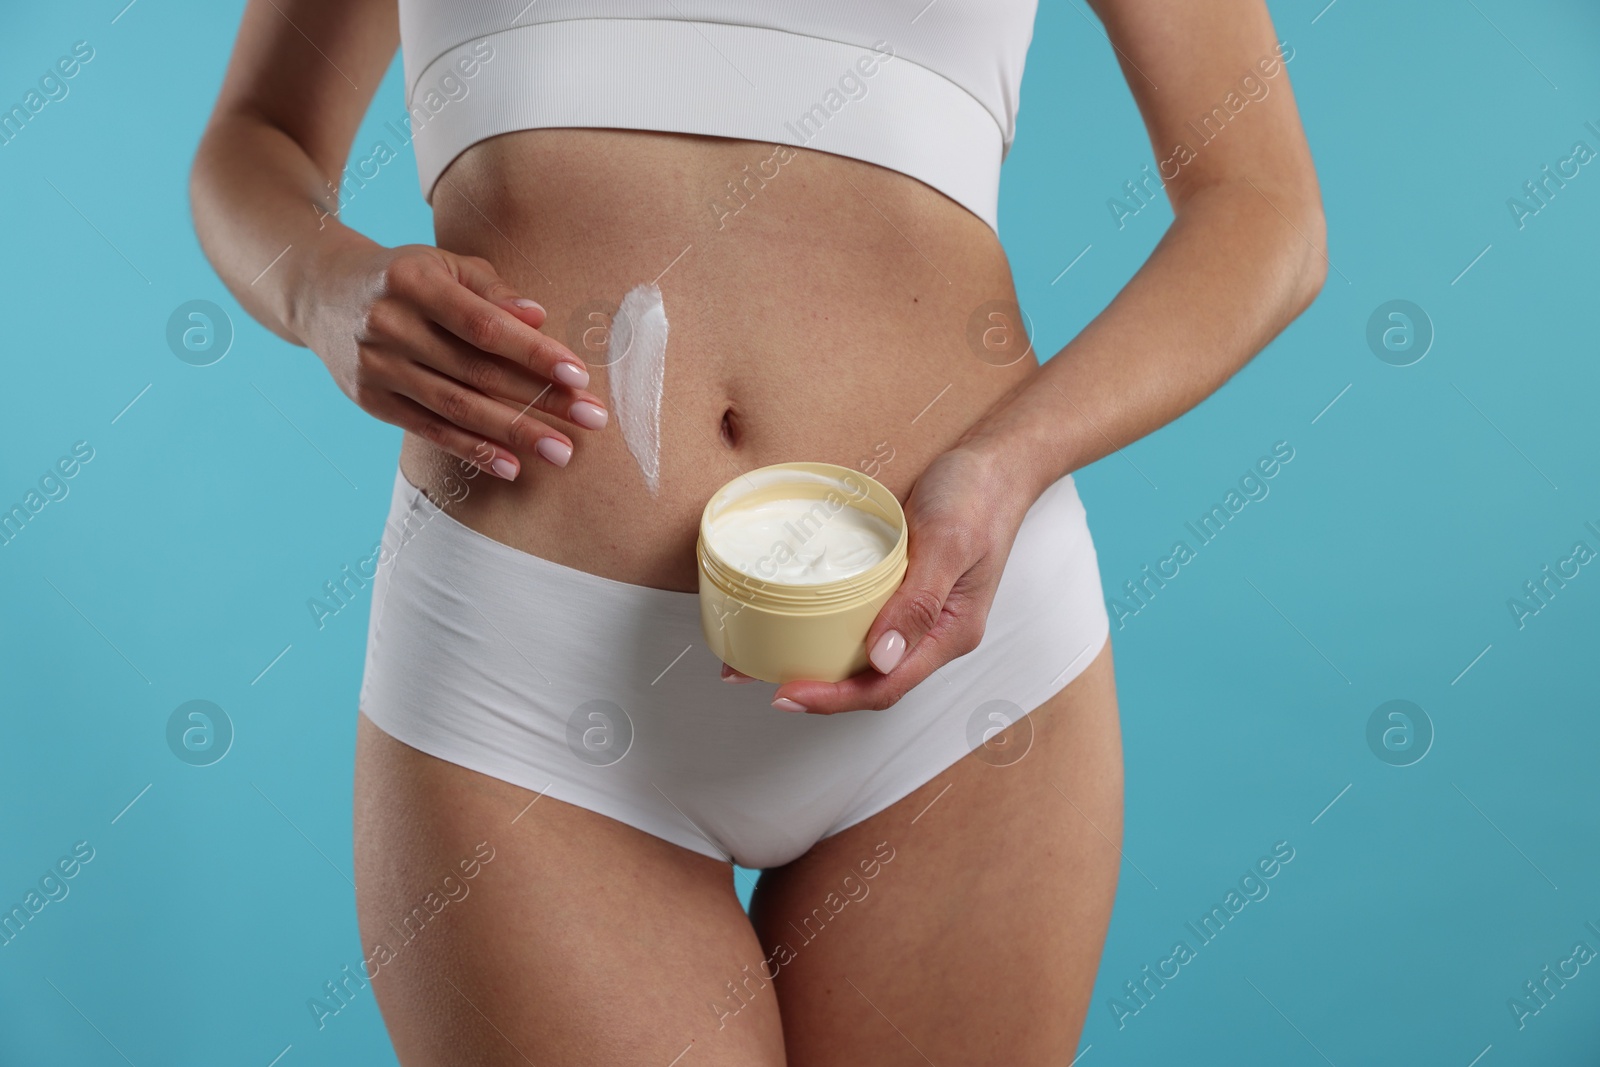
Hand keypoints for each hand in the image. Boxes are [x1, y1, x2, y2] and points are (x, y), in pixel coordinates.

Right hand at [295, 239, 607, 478]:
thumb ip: (491, 290)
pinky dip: (472, 450)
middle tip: (592, 421)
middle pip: (477, 371)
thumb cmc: (404, 276)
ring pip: (457, 407)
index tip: (578, 376)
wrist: (320, 292)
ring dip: (515, 433)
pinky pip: (430, 430)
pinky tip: (512, 466)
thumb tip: (539, 317)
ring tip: (563, 452)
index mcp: (412, 281)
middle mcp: (388, 324)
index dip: (533, 353)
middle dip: (540, 400)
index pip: (484, 325)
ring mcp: (375, 366)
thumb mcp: (443, 265)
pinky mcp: (371, 401)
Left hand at [727, 446, 1034, 713]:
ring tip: (764, 658)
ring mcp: (916, 616)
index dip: (834, 699)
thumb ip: (919, 602)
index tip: (788, 693)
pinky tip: (797, 621)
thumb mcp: (947, 542)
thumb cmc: (977, 497)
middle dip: (816, 690)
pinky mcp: (901, 593)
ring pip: (862, 658)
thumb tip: (882, 658)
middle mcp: (932, 634)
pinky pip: (860, 624)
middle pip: (870, 683)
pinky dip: (826, 629)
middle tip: (759, 678)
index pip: (887, 687)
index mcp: (951, 633)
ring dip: (817, 664)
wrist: (996, 464)